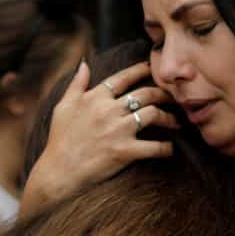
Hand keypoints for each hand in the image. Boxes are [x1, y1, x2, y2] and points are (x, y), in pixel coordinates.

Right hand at [26, 61, 177, 207]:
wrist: (58, 171)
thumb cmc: (60, 139)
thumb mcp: (63, 106)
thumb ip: (76, 84)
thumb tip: (84, 63)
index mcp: (95, 97)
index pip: (124, 77)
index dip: (141, 70)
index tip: (151, 69)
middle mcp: (109, 110)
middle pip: (146, 94)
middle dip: (163, 94)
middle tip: (172, 98)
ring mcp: (118, 130)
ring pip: (153, 115)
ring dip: (169, 118)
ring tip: (176, 121)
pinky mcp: (124, 151)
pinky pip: (154, 147)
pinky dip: (166, 148)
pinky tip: (170, 148)